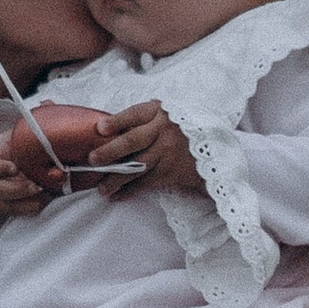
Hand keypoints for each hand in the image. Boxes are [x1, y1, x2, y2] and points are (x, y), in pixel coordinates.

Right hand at [0, 135, 50, 224]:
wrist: (6, 163)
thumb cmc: (11, 147)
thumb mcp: (12, 138)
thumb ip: (23, 138)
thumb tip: (43, 135)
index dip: (0, 168)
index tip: (15, 168)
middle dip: (17, 189)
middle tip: (35, 186)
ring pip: (5, 204)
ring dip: (24, 203)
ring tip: (43, 195)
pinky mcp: (4, 206)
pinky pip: (15, 212)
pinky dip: (29, 209)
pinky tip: (43, 202)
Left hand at [83, 99, 202, 196]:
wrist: (215, 148)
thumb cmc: (180, 130)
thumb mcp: (166, 115)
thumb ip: (142, 120)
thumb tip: (105, 131)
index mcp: (159, 112)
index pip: (135, 114)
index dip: (117, 121)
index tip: (100, 128)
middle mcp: (164, 130)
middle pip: (133, 140)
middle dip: (110, 151)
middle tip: (93, 160)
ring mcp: (169, 151)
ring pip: (137, 166)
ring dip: (117, 179)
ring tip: (101, 189)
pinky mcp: (172, 171)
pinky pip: (147, 182)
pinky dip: (130, 191)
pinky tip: (117, 196)